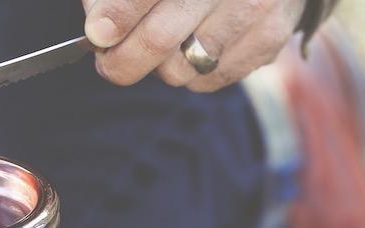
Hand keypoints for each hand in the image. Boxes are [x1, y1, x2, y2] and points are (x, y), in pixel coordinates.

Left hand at [83, 0, 306, 90]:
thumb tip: (99, 28)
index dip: (115, 17)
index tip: (97, 34)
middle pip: (158, 40)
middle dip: (122, 60)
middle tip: (109, 61)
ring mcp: (254, 9)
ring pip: (178, 69)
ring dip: (160, 65)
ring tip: (165, 41)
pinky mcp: (267, 40)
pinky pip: (207, 81)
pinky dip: (191, 73)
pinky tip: (197, 45)